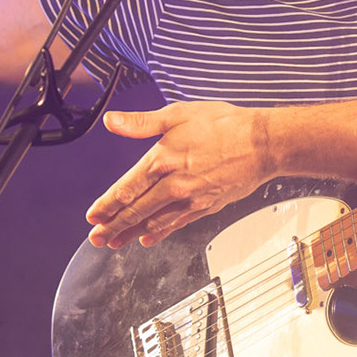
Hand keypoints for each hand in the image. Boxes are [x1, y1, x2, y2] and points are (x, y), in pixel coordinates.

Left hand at [86, 102, 274, 247]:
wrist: (263, 143)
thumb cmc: (226, 125)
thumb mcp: (179, 114)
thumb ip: (142, 123)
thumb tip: (113, 122)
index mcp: (162, 160)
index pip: (126, 189)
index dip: (106, 205)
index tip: (93, 216)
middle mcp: (174, 183)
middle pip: (135, 210)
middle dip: (113, 226)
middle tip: (96, 237)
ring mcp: (190, 198)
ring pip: (154, 221)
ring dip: (131, 233)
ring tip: (115, 243)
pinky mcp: (206, 205)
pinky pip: (177, 223)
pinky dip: (160, 232)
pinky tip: (149, 238)